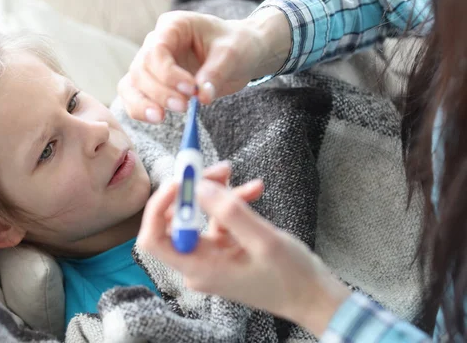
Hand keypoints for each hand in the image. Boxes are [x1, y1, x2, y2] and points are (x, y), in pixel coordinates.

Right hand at [118, 8, 290, 122]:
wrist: (242, 52)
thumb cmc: (237, 45)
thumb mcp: (232, 53)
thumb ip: (215, 73)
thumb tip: (201, 97)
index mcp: (173, 26)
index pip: (156, 50)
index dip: (168, 73)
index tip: (190, 89)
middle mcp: (156, 43)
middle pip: (141, 69)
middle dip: (159, 92)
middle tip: (183, 107)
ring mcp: (152, 65)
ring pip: (132, 85)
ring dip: (143, 103)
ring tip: (161, 118)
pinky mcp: (154, 84)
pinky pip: (135, 97)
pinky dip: (141, 110)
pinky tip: (156, 118)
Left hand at [138, 178, 349, 337]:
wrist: (312, 297)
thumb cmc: (291, 278)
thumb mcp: (264, 241)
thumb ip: (229, 212)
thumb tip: (198, 187)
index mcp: (199, 269)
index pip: (154, 238)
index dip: (159, 205)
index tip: (181, 180)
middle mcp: (197, 264)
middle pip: (175, 219)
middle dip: (192, 189)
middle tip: (214, 169)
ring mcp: (209, 257)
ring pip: (197, 215)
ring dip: (215, 192)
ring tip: (234, 174)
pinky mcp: (222, 250)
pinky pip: (217, 220)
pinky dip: (232, 203)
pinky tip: (253, 190)